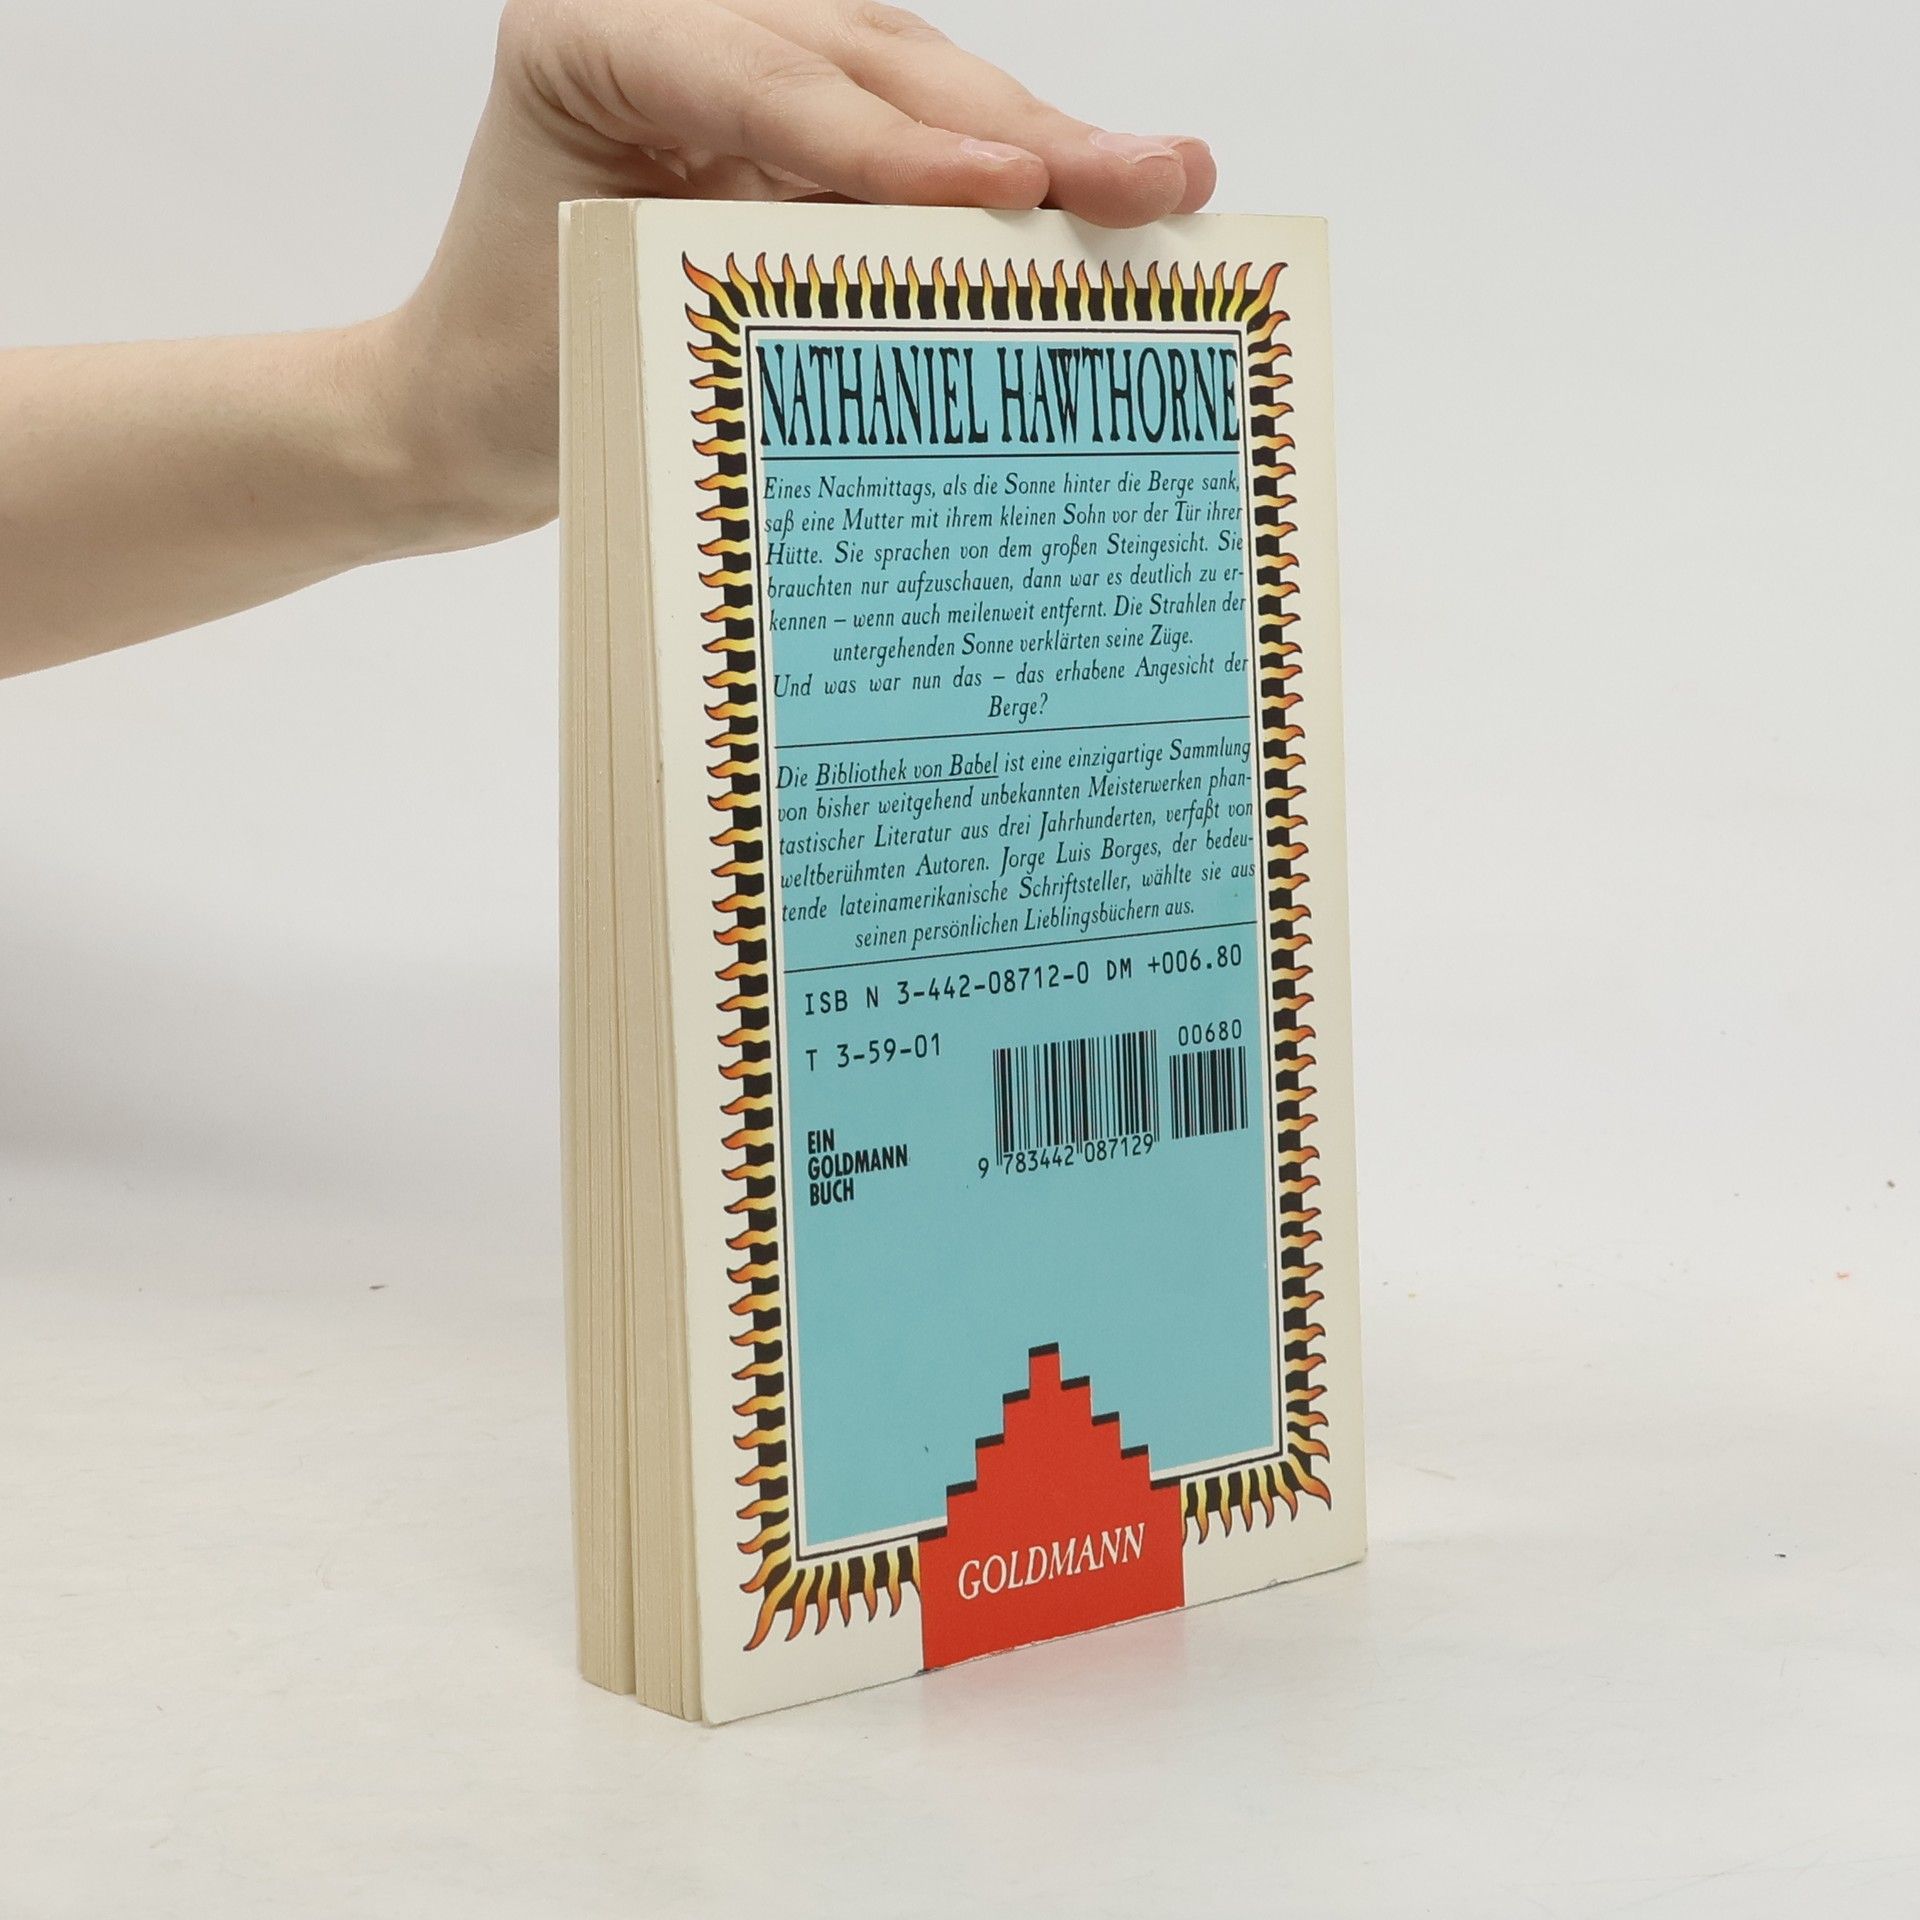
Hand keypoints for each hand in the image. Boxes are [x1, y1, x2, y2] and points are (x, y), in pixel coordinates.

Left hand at [371, 0, 1216, 543]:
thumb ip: (776, 285)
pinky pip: (914, 136)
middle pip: (875, 69)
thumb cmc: (516, 383)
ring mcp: (744, 58)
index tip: (1010, 196)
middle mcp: (675, 16)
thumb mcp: (627, 331)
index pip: (773, 87)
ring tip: (1164, 182)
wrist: (462, 411)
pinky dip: (1001, 180)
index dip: (901, 147)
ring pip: (919, 88)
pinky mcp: (791, 122)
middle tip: (1154, 179)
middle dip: (1020, 137)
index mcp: (597, 33)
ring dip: (1044, 147)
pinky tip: (1098, 195)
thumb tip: (962, 295)